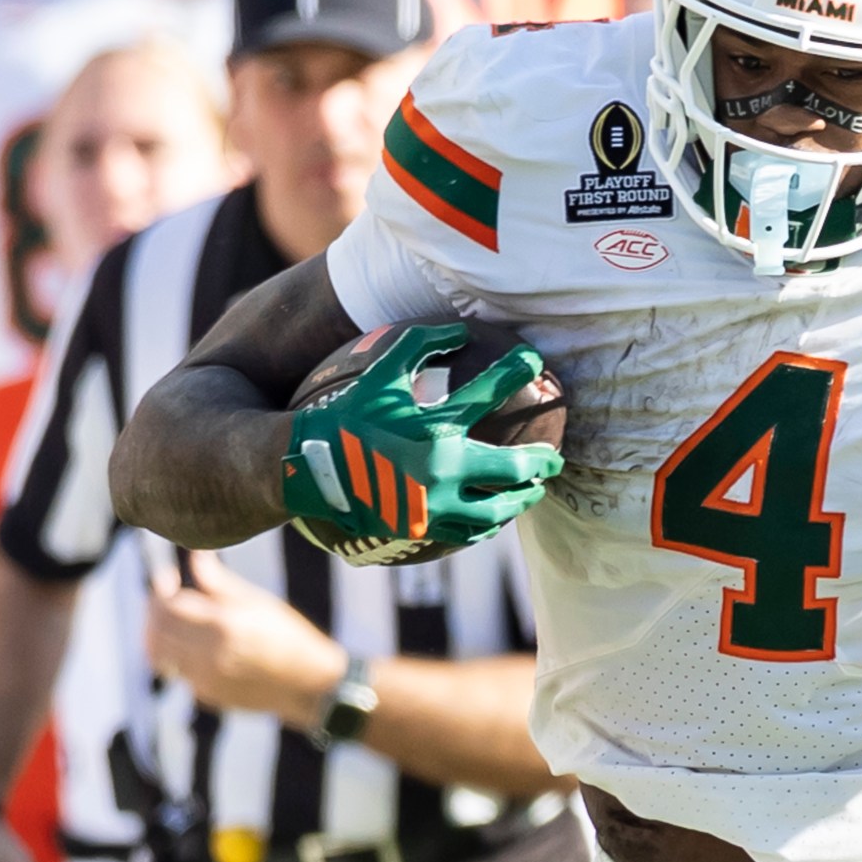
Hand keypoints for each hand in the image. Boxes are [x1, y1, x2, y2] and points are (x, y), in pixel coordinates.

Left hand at [146, 553, 349, 729]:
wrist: (310, 685)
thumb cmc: (291, 637)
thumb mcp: (259, 603)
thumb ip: (220, 582)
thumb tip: (195, 554)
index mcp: (224, 626)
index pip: (170, 604)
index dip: (161, 588)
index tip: (168, 576)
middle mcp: (209, 654)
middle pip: (158, 628)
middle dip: (154, 608)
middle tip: (164, 595)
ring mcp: (205, 678)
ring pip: (157, 653)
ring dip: (156, 633)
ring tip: (169, 620)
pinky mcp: (205, 695)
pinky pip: (175, 670)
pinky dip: (173, 653)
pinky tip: (191, 643)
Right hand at [282, 323, 560, 558]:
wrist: (305, 469)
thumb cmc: (343, 416)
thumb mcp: (377, 375)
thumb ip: (418, 345)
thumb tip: (459, 329)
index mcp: (435, 426)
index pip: (490, 390)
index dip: (517, 370)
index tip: (537, 363)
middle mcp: (442, 467)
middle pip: (513, 466)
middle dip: (543, 461)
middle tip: (556, 460)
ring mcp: (435, 503)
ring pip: (498, 508)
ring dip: (522, 498)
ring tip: (533, 492)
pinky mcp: (422, 528)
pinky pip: (468, 531)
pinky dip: (488, 523)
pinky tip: (495, 516)